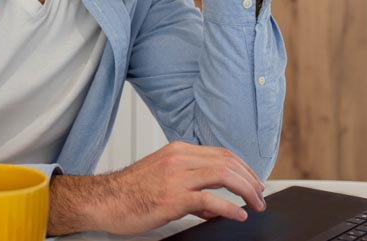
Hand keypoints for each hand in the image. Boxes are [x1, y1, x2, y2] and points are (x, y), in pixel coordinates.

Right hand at [48, 141, 265, 236]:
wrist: (105, 200)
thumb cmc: (130, 191)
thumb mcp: (162, 178)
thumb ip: (190, 186)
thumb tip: (212, 204)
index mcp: (177, 151)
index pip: (220, 153)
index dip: (242, 167)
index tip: (253, 181)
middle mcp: (179, 159)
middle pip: (227, 161)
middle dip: (250, 179)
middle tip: (260, 195)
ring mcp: (176, 177)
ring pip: (223, 175)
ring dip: (246, 190)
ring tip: (256, 204)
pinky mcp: (173, 198)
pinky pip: (210, 200)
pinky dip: (229, 208)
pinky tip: (239, 215)